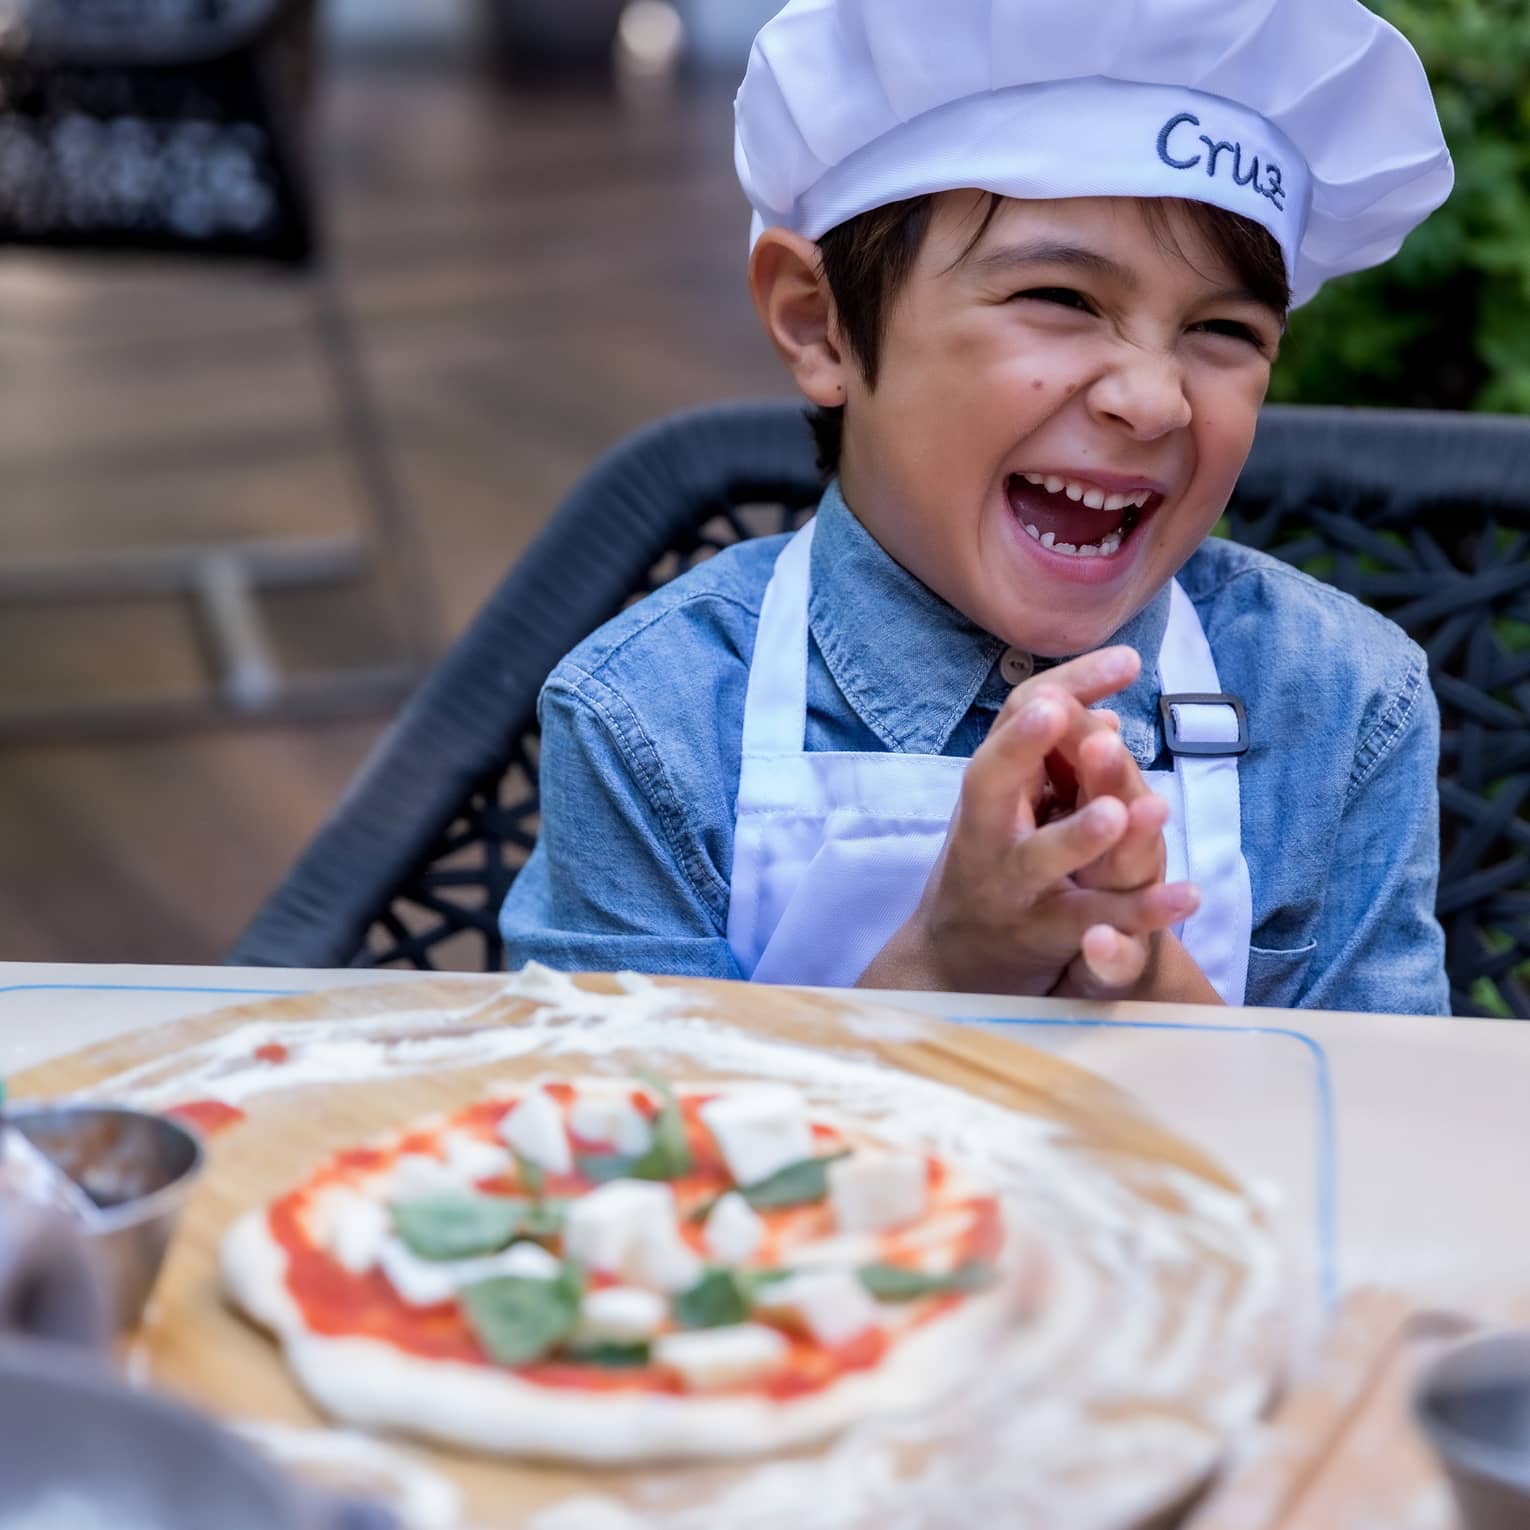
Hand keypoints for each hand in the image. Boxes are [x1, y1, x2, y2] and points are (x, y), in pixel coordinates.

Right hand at [857, 648, 1196, 995]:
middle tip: (1063, 711)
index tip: (1128, 660)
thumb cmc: (990, 864)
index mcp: (987, 789)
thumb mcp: (1008, 807)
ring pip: (1041, 859)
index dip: (1067, 686)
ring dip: (1080, 834)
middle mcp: (987, 831)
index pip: (1015, 721)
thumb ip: (1049, 761)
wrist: (951, 962)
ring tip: (1124, 810)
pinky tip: (1187, 894)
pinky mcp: (1041, 936)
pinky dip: (1140, 911)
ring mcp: (1010, 886)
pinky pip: (1093, 923)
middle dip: (1022, 744)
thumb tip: (1104, 713)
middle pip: (991, 780)